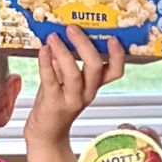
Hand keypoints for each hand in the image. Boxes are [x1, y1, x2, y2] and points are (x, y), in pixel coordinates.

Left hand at [24, 25, 124, 151]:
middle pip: (95, 67)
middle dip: (85, 44)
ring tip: (54, 37)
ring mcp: (71, 99)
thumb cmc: (56, 102)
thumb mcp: (67, 80)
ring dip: (63, 52)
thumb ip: (68, 61)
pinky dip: (45, 63)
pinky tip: (43, 50)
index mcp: (94, 85)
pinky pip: (50, 80)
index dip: (118, 55)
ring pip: (74, 73)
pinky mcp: (53, 103)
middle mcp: (87, 92)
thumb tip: (63, 34)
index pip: (115, 71)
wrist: (46, 133)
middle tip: (72, 28)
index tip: (113, 38)